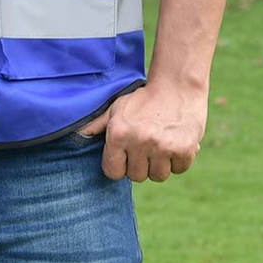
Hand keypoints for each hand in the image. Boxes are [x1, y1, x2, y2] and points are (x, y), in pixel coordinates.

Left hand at [76, 80, 205, 182]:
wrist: (177, 86)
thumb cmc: (143, 100)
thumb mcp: (116, 109)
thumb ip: (96, 125)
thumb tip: (77, 135)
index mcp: (118, 134)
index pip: (113, 172)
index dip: (120, 165)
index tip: (127, 156)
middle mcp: (139, 141)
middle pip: (137, 176)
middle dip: (141, 164)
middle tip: (146, 145)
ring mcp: (163, 146)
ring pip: (158, 176)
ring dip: (161, 164)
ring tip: (161, 143)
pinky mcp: (185, 148)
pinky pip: (179, 169)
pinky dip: (179, 159)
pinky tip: (176, 141)